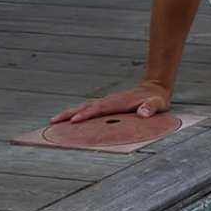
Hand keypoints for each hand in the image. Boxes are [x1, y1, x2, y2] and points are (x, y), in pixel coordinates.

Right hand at [51, 83, 170, 123]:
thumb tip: (143, 113)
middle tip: (54, 121)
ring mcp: (106, 102)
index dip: (87, 114)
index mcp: (119, 102)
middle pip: (86, 106)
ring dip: (69, 113)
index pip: (100, 109)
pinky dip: (76, 113)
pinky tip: (68, 119)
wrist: (154, 89)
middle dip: (70, 114)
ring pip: (84, 106)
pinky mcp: (106, 105)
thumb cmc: (156, 99)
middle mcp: (109, 101)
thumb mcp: (157, 103)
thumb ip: (151, 108)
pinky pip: (88, 108)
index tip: (74, 120)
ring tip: (53, 121)